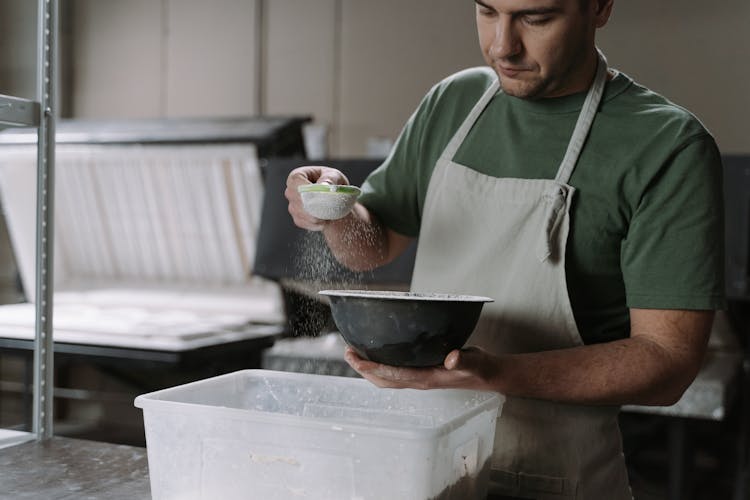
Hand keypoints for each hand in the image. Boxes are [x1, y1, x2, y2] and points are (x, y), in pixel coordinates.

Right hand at [285, 166, 350, 230]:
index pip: (295, 180)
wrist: (337, 201)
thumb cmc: (334, 184)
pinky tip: (326, 219)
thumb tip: (324, 185)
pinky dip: (318, 223)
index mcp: (298, 175)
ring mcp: (293, 206)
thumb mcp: (335, 176)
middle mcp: (291, 191)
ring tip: (331, 212)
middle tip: (329, 206)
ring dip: (318, 215)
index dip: (306, 187)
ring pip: (302, 213)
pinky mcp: (298, 219)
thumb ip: (330, 179)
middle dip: (314, 204)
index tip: (319, 193)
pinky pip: (306, 223)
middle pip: (297, 199)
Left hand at [344, 346, 498, 391]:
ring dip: (368, 369)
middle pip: (383, 381)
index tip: (358, 358)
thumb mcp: (474, 362)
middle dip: (363, 369)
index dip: (374, 367)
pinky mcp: (422, 372)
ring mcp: (419, 378)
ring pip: (386, 379)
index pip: (394, 375)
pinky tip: (378, 354)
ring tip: (355, 354)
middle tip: (348, 353)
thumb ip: (464, 360)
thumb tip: (451, 359)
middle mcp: (419, 381)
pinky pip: (395, 373)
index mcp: (427, 379)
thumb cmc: (480, 369)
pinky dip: (381, 366)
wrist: (488, 375)